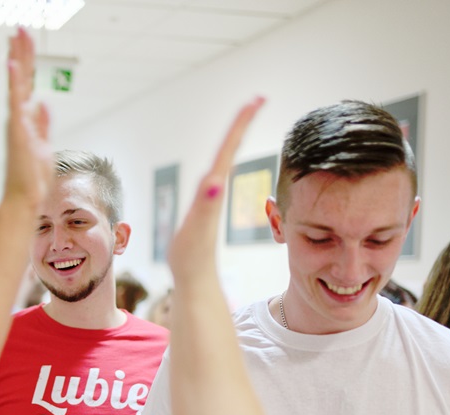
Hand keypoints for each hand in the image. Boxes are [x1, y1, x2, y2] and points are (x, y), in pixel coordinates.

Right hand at [3, 27, 52, 210]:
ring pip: (17, 85)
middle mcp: (19, 117)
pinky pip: (15, 102)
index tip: (24, 39)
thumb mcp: (44, 145)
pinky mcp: (18, 132)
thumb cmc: (32, 177)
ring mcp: (17, 123)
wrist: (24, 198)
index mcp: (27, 119)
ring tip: (16, 36)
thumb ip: (43, 124)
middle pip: (22, 78)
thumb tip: (44, 104)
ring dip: (17, 59)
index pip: (27, 84)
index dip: (27, 62)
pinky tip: (11, 65)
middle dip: (22, 52)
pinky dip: (14, 83)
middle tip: (20, 27)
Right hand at [167, 98, 264, 281]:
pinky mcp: (204, 207)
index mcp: (213, 187)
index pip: (229, 148)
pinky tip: (221, 160)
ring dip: (233, 138)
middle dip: (241, 122)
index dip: (241, 123)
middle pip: (229, 148)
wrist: (194, 279)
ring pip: (224, 160)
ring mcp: (209, 198)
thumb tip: (214, 181)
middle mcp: (213, 188)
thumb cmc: (192, 257)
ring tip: (243, 119)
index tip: (257, 99)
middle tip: (256, 99)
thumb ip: (204, 205)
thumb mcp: (196, 230)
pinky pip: (214, 176)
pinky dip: (220, 160)